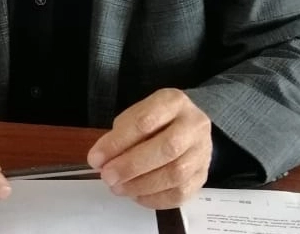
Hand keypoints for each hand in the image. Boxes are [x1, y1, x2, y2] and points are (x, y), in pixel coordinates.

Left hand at [86, 88, 212, 209]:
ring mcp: (202, 152)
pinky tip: (136, 195)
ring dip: (141, 185)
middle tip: (107, 177)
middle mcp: (194, 125)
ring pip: (175, 174)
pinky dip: (154, 199)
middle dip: (131, 166)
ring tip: (118, 188)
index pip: (145, 121)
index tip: (96, 158)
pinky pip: (180, 193)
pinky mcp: (203, 176)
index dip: (118, 142)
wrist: (189, 127)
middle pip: (166, 148)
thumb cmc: (157, 121)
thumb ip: (120, 134)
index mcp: (173, 102)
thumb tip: (101, 160)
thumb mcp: (137, 115)